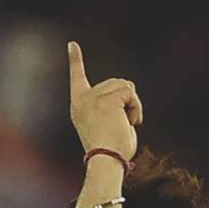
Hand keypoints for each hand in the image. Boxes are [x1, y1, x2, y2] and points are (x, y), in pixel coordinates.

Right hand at [68, 41, 142, 161]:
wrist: (105, 162)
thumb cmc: (110, 154)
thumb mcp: (107, 127)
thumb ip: (111, 109)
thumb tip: (127, 93)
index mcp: (79, 107)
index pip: (77, 78)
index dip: (75, 61)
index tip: (72, 45)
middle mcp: (84, 99)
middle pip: (114, 82)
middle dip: (126, 100)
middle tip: (124, 123)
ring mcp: (94, 98)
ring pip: (125, 86)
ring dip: (132, 104)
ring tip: (126, 124)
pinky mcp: (107, 100)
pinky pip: (130, 92)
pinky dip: (136, 107)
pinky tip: (130, 122)